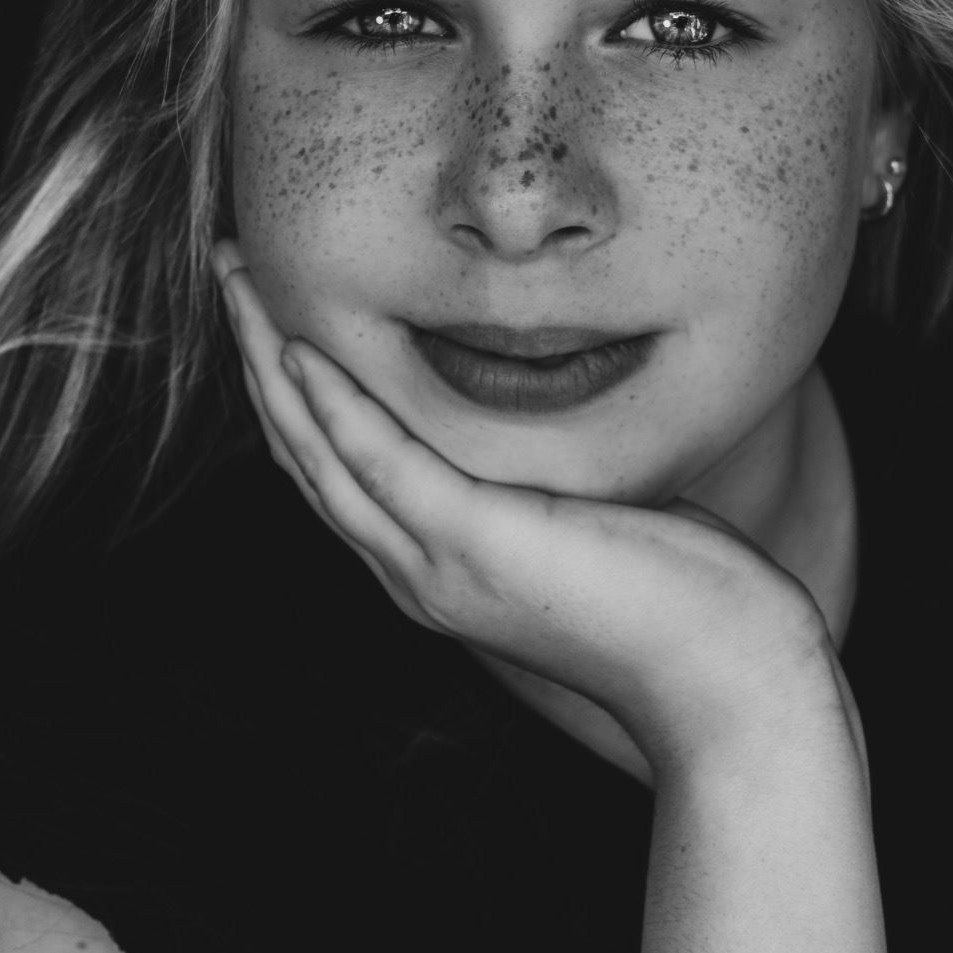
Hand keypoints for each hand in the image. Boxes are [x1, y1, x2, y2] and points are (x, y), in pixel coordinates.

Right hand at [213, 245, 839, 780]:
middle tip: (227, 271)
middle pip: (303, 454)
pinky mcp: (478, 548)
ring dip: (271, 362)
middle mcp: (415, 574)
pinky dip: (336, 407)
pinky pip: (384, 466)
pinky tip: (302, 349)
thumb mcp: (584, 523)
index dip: (289, 388)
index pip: (332, 469)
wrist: (724, 681)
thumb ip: (536, 480)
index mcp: (434, 567)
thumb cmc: (677, 603)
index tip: (270, 308)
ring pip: (319, 455)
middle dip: (258, 356)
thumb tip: (542, 417)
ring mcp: (438, 567)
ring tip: (239, 284)